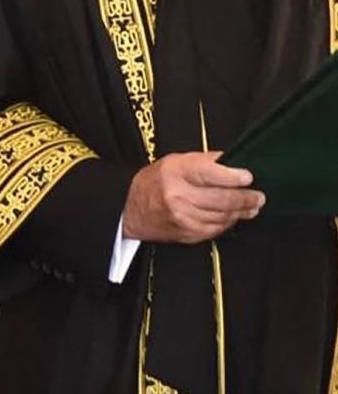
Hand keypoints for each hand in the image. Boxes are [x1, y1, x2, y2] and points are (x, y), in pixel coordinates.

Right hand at [122, 150, 263, 243]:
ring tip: (252, 205)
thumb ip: (204, 161)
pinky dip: (228, 222)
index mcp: (174, 172)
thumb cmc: (153, 183)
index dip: (231, 176)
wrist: (133, 212)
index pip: (208, 173)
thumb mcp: (173, 162)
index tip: (248, 176)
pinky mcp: (189, 233)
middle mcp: (178, 195)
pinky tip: (234, 216)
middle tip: (259, 195)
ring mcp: (184, 217)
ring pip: (223, 216)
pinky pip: (217, 228)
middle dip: (245, 198)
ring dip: (241, 211)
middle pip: (221, 198)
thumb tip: (231, 160)